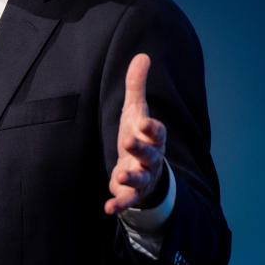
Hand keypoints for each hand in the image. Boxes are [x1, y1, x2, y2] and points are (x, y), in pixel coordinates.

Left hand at [104, 53, 167, 214]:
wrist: (146, 172)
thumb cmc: (140, 136)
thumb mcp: (136, 110)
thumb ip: (137, 86)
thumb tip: (142, 56)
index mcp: (153, 137)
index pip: (156, 131)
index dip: (152, 127)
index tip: (145, 122)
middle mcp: (151, 158)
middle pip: (150, 154)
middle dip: (141, 149)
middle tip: (129, 142)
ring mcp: (142, 177)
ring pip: (139, 179)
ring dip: (130, 178)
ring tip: (119, 176)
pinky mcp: (131, 193)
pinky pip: (127, 200)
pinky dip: (119, 204)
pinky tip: (108, 209)